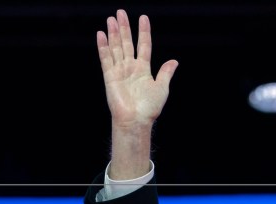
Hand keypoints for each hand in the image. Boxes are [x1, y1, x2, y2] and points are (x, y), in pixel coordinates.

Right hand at [97, 9, 177, 126]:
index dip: (143, 32)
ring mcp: (119, 70)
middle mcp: (130, 67)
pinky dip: (103, 46)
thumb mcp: (162, 87)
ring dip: (113, 33)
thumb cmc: (149, 107)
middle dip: (124, 28)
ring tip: (111, 18)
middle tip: (120, 12)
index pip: (144, 45)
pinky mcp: (109, 76)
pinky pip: (105, 58)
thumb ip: (165, 72)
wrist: (136, 119)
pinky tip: (101, 34)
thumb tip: (174, 61)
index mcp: (144, 69)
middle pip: (126, 43)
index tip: (143, 17)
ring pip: (116, 47)